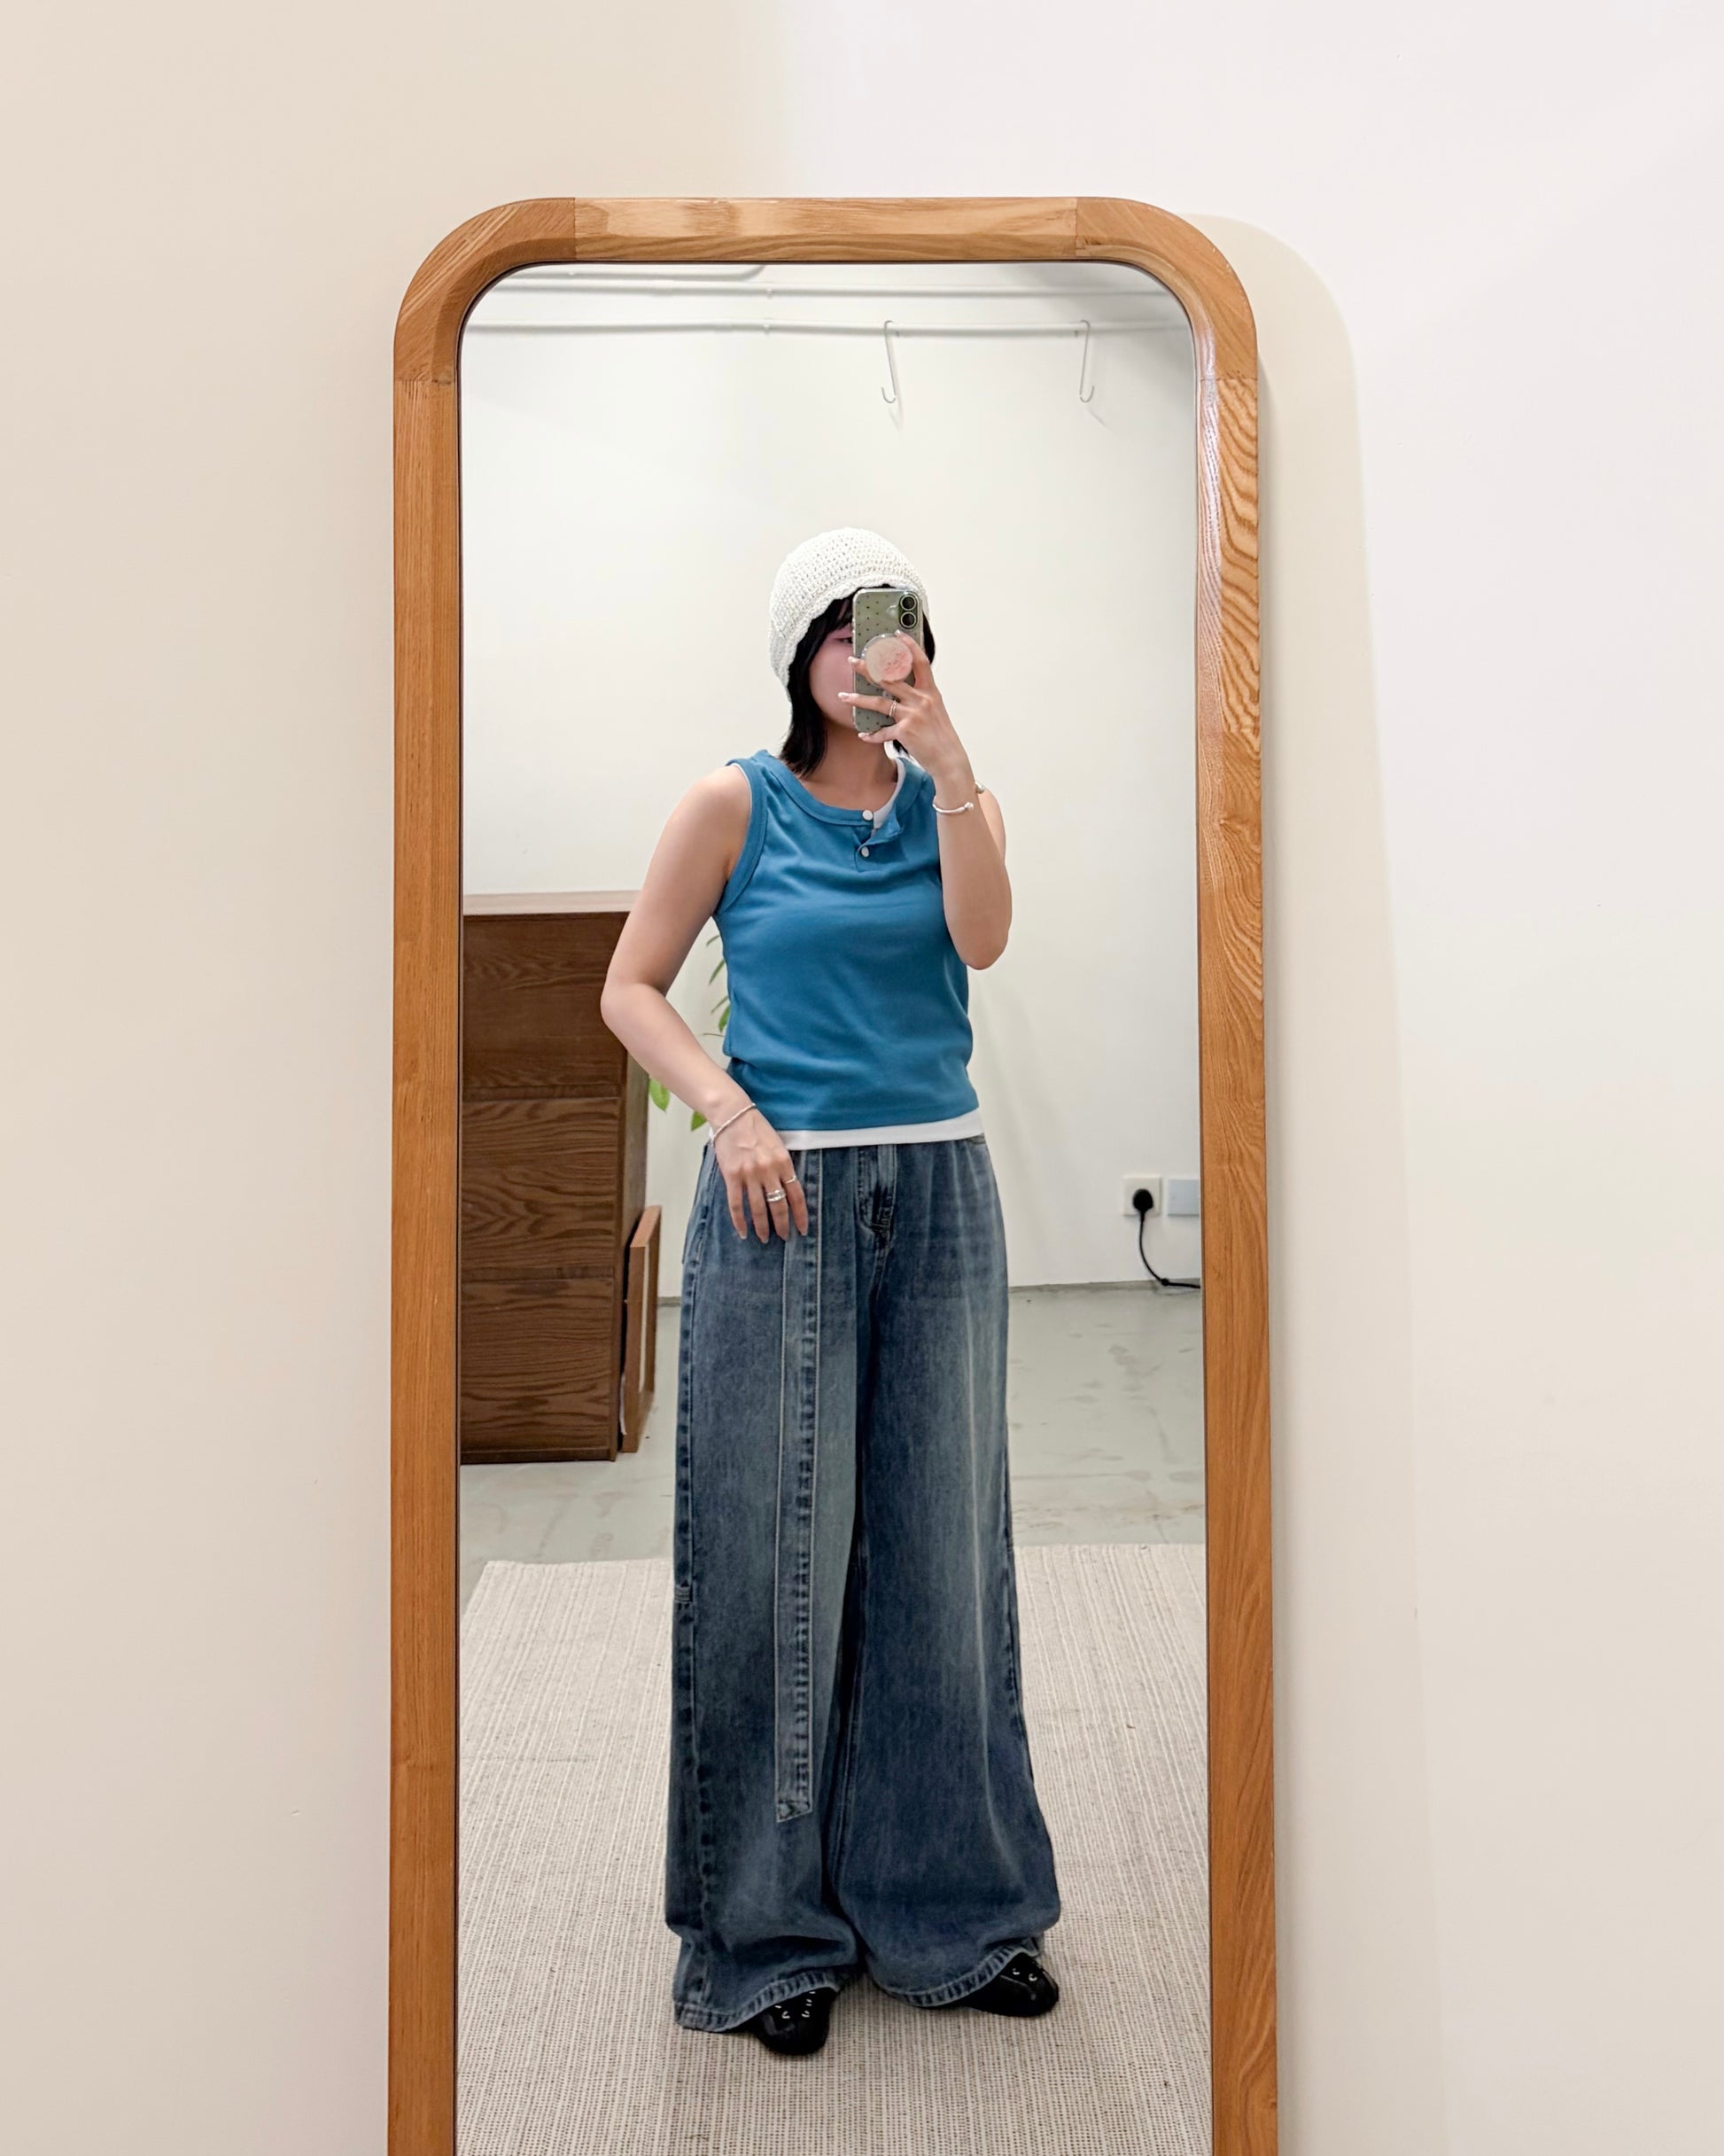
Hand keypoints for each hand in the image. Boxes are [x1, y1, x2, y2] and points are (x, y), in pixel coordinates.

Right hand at [713, 1107, 809, 1240]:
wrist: (733, 1115)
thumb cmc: (756, 1128)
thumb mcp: (778, 1145)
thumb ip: (783, 1167)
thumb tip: (787, 1190)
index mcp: (784, 1162)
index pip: (796, 1195)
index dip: (800, 1215)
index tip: (802, 1230)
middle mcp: (768, 1170)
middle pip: (778, 1205)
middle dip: (782, 1225)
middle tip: (784, 1237)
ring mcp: (749, 1174)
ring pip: (758, 1209)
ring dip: (762, 1227)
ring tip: (764, 1238)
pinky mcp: (732, 1176)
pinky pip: (736, 1204)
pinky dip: (739, 1221)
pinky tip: (743, 1232)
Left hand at [839, 632, 972, 792]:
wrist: (949, 758)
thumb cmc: (941, 735)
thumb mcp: (935, 709)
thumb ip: (920, 697)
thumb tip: (900, 687)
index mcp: (930, 691)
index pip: (920, 662)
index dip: (909, 646)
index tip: (897, 634)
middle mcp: (921, 700)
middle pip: (890, 678)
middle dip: (868, 668)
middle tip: (853, 661)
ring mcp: (913, 715)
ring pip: (880, 703)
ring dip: (858, 699)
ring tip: (843, 696)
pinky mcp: (905, 732)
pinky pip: (883, 732)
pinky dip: (872, 735)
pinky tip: (863, 735)